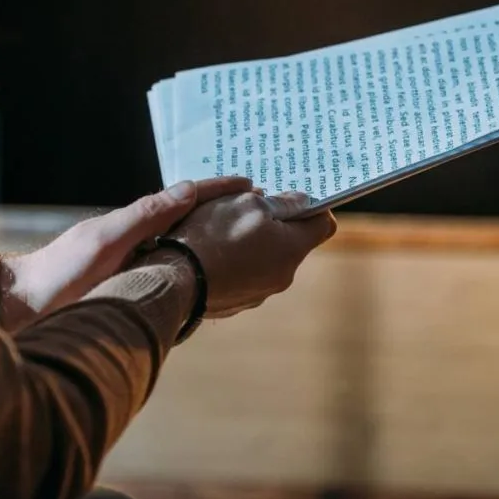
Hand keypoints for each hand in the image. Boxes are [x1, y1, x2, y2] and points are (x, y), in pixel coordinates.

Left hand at [0, 176, 252, 328]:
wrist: (20, 307)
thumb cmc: (58, 273)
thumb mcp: (105, 239)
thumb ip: (147, 215)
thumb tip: (189, 189)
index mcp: (137, 222)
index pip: (186, 197)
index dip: (218, 190)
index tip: (250, 184)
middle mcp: (139, 239)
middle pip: (189, 217)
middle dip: (223, 208)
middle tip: (258, 206)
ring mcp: (134, 262)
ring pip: (184, 243)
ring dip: (213, 234)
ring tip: (243, 233)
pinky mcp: (130, 285)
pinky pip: (173, 268)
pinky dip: (196, 262)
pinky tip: (209, 271)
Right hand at [168, 190, 336, 317]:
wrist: (174, 279)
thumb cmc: (213, 236)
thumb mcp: (249, 203)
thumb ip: (282, 202)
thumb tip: (302, 201)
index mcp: (292, 250)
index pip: (324, 224)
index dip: (314, 206)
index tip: (295, 196)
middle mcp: (283, 276)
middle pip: (293, 242)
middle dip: (278, 222)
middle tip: (252, 206)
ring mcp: (259, 293)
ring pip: (267, 258)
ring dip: (254, 241)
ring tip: (225, 227)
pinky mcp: (236, 301)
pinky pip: (245, 274)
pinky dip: (237, 261)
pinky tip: (214, 251)